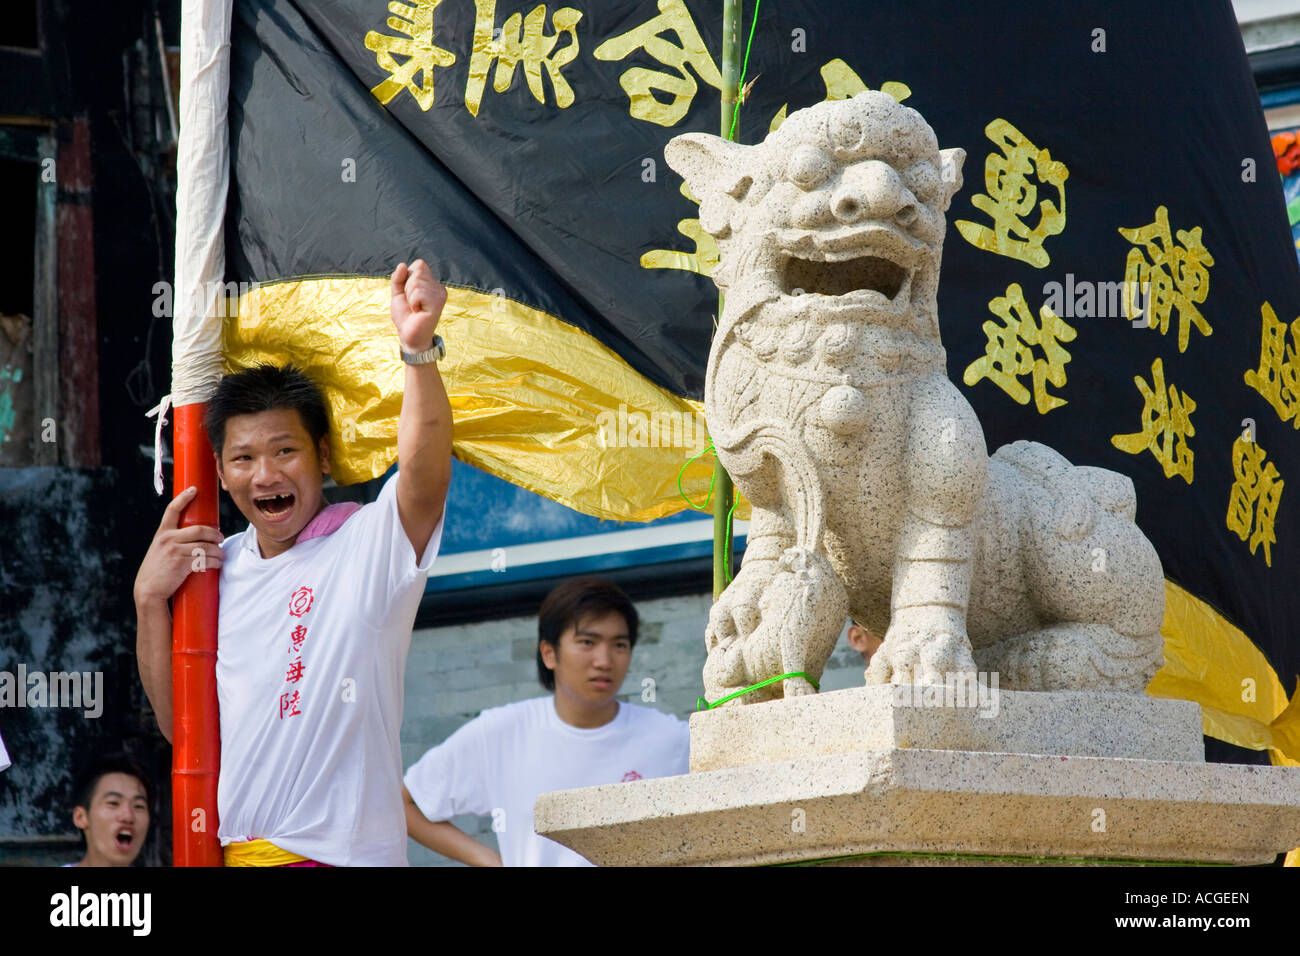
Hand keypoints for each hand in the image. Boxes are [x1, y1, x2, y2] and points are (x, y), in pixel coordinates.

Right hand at [133, 487, 224, 605]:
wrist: (149, 590)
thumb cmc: (157, 571)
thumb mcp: (160, 550)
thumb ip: (173, 541)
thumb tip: (195, 538)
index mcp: (162, 533)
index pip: (172, 509)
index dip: (184, 497)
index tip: (194, 489)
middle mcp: (168, 539)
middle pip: (200, 529)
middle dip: (215, 534)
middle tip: (221, 538)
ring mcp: (175, 551)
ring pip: (205, 546)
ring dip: (218, 551)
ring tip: (222, 555)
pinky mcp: (182, 563)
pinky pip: (205, 559)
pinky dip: (215, 561)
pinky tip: (218, 563)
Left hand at [390, 259, 446, 351]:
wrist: (409, 336)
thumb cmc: (406, 316)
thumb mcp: (397, 293)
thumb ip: (398, 278)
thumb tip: (402, 264)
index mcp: (432, 283)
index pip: (419, 264)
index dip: (407, 278)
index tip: (409, 295)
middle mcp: (439, 287)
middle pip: (418, 271)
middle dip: (407, 287)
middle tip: (412, 303)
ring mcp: (440, 295)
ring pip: (416, 282)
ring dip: (410, 297)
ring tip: (416, 308)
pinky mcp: (438, 303)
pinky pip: (419, 292)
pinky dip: (413, 302)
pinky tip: (418, 312)